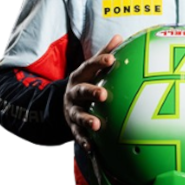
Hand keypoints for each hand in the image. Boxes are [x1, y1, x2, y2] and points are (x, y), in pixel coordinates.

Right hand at [63, 35, 122, 151]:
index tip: (112, 59)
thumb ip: (105, 53)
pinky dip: (84, 141)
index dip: (100, 62)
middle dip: (92, 92)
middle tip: (104, 95)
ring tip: (96, 125)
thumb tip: (120, 36)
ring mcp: (72, 110)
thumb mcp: (92, 67)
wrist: (64, 101)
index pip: (90, 66)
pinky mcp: (72, 126)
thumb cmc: (87, 80)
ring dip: (87, 120)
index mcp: (80, 75)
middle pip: (82, 91)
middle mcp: (74, 92)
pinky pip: (77, 135)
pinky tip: (92, 147)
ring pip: (78, 115)